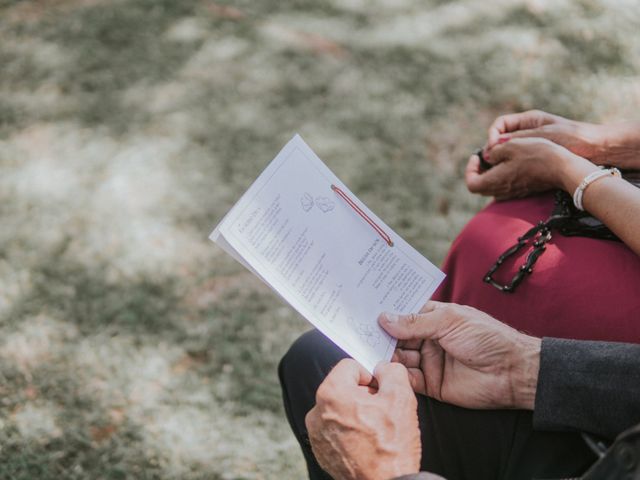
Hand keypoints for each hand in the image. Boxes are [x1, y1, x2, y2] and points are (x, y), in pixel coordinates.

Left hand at [305, 359, 420, 479]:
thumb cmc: (390, 447)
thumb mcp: (401, 398)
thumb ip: (391, 372)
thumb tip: (384, 368)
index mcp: (331, 393)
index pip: (350, 366)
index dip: (370, 375)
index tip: (380, 391)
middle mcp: (316, 412)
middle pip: (343, 387)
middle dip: (363, 395)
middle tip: (382, 412)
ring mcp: (317, 434)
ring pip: (340, 408)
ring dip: (357, 413)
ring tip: (375, 430)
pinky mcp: (321, 451)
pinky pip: (335, 429)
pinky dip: (350, 431)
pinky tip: (367, 442)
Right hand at [378, 301, 540, 409]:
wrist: (513, 372)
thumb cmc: (486, 337)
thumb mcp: (449, 321)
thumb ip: (415, 322)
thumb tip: (384, 318)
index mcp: (433, 318)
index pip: (403, 314)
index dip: (385, 314)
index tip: (362, 312)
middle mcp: (427, 339)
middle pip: (396, 337)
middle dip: (380, 336)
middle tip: (359, 334)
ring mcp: (428, 362)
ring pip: (398, 358)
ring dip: (385, 356)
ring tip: (368, 353)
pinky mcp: (431, 385)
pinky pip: (408, 380)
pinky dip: (395, 376)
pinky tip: (384, 371)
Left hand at [465, 137, 596, 199]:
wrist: (563, 168)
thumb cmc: (537, 154)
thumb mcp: (511, 145)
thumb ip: (494, 151)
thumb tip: (488, 156)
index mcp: (495, 181)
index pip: (471, 183)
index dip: (470, 169)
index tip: (477, 156)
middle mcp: (502, 191)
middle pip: (480, 186)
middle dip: (479, 171)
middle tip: (486, 156)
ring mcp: (513, 193)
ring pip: (492, 187)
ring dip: (491, 173)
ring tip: (499, 157)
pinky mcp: (523, 190)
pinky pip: (505, 186)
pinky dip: (502, 175)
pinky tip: (512, 162)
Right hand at [485, 109, 606, 162]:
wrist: (596, 148)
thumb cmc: (571, 138)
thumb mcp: (541, 135)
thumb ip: (516, 139)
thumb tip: (492, 148)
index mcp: (528, 119)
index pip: (499, 124)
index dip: (491, 135)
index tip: (491, 149)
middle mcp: (527, 131)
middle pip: (500, 139)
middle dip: (493, 150)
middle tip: (491, 163)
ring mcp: (531, 144)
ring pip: (506, 151)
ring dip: (500, 159)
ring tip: (498, 170)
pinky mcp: (536, 156)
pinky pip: (516, 160)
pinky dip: (509, 166)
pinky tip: (510, 173)